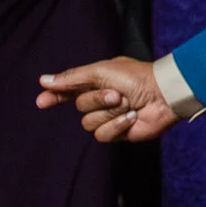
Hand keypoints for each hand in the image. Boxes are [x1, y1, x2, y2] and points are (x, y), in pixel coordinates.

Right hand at [36, 57, 179, 142]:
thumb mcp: (101, 71)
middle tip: (117, 94)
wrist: (163, 94)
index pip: (68, 91)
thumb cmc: (137, 77)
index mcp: (96, 82)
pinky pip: (103, 135)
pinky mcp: (118, 132)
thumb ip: (72, 78)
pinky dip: (117, 125)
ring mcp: (109, 117)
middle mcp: (100, 100)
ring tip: (128, 104)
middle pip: (80, 106)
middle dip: (98, 100)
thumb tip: (44, 81)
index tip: (41, 102)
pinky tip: (132, 118)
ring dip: (109, 113)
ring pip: (89, 123)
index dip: (54, 96)